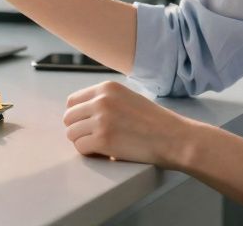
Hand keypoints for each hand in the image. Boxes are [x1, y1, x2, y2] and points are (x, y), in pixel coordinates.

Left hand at [62, 80, 197, 168]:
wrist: (173, 138)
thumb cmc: (154, 122)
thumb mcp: (127, 98)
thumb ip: (105, 100)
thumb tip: (81, 112)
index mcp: (106, 88)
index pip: (72, 101)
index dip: (78, 116)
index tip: (88, 126)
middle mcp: (101, 100)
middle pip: (68, 118)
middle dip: (78, 130)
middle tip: (93, 138)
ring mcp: (101, 119)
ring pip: (71, 134)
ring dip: (83, 142)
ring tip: (101, 146)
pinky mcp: (102, 139)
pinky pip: (80, 148)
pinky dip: (90, 153)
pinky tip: (105, 153)